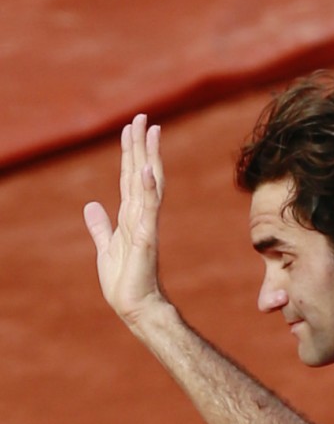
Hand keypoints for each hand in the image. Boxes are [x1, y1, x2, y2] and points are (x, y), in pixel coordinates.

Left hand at [83, 114, 167, 326]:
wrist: (135, 306)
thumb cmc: (124, 281)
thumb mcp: (105, 248)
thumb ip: (100, 226)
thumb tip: (92, 206)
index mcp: (131, 216)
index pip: (131, 178)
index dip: (131, 152)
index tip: (133, 128)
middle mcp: (141, 215)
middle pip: (141, 173)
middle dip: (142, 145)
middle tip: (144, 117)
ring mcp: (146, 224)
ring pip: (148, 183)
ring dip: (149, 156)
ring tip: (151, 131)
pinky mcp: (146, 237)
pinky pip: (149, 208)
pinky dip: (150, 188)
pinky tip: (149, 169)